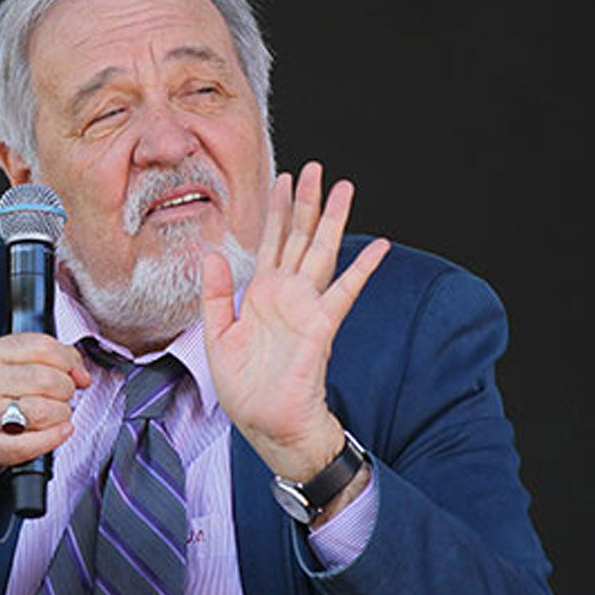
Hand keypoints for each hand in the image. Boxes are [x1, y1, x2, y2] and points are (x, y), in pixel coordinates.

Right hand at [0, 334, 90, 502]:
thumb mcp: (4, 367)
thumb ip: (44, 359)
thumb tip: (80, 373)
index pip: (42, 346)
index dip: (69, 361)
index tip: (76, 374)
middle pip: (46, 378)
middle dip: (66, 390)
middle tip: (63, 398)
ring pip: (42, 409)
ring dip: (61, 414)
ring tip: (57, 416)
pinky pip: (29, 444)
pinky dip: (53, 438)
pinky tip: (60, 432)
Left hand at [201, 161, 388, 482]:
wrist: (268, 427)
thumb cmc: (246, 391)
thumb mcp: (216, 338)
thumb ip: (215, 296)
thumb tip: (215, 254)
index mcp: (261, 295)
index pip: (272, 242)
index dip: (278, 210)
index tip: (284, 178)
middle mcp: (287, 295)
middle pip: (301, 237)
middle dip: (308, 201)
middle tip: (316, 167)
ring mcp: (306, 307)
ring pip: (322, 252)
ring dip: (334, 219)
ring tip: (345, 187)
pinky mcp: (320, 327)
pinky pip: (344, 291)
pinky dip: (363, 268)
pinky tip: (379, 245)